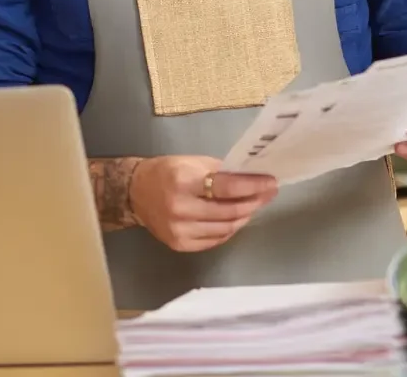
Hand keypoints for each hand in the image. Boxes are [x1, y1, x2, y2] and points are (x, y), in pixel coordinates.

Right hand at [129, 155, 277, 252]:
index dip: (253, 186)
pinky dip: (229, 229)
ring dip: (244, 216)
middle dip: (254, 202)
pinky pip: (215, 240)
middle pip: (229, 211)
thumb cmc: (166, 171)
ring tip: (254, 205)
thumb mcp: (192, 162)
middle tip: (268, 194)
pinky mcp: (180, 245)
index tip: (270, 183)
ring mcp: (180, 230)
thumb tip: (252, 178)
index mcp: (183, 181)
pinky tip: (235, 219)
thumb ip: (221, 172)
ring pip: (226, 228)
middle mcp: (181, 208)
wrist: (135, 192)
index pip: (227, 187)